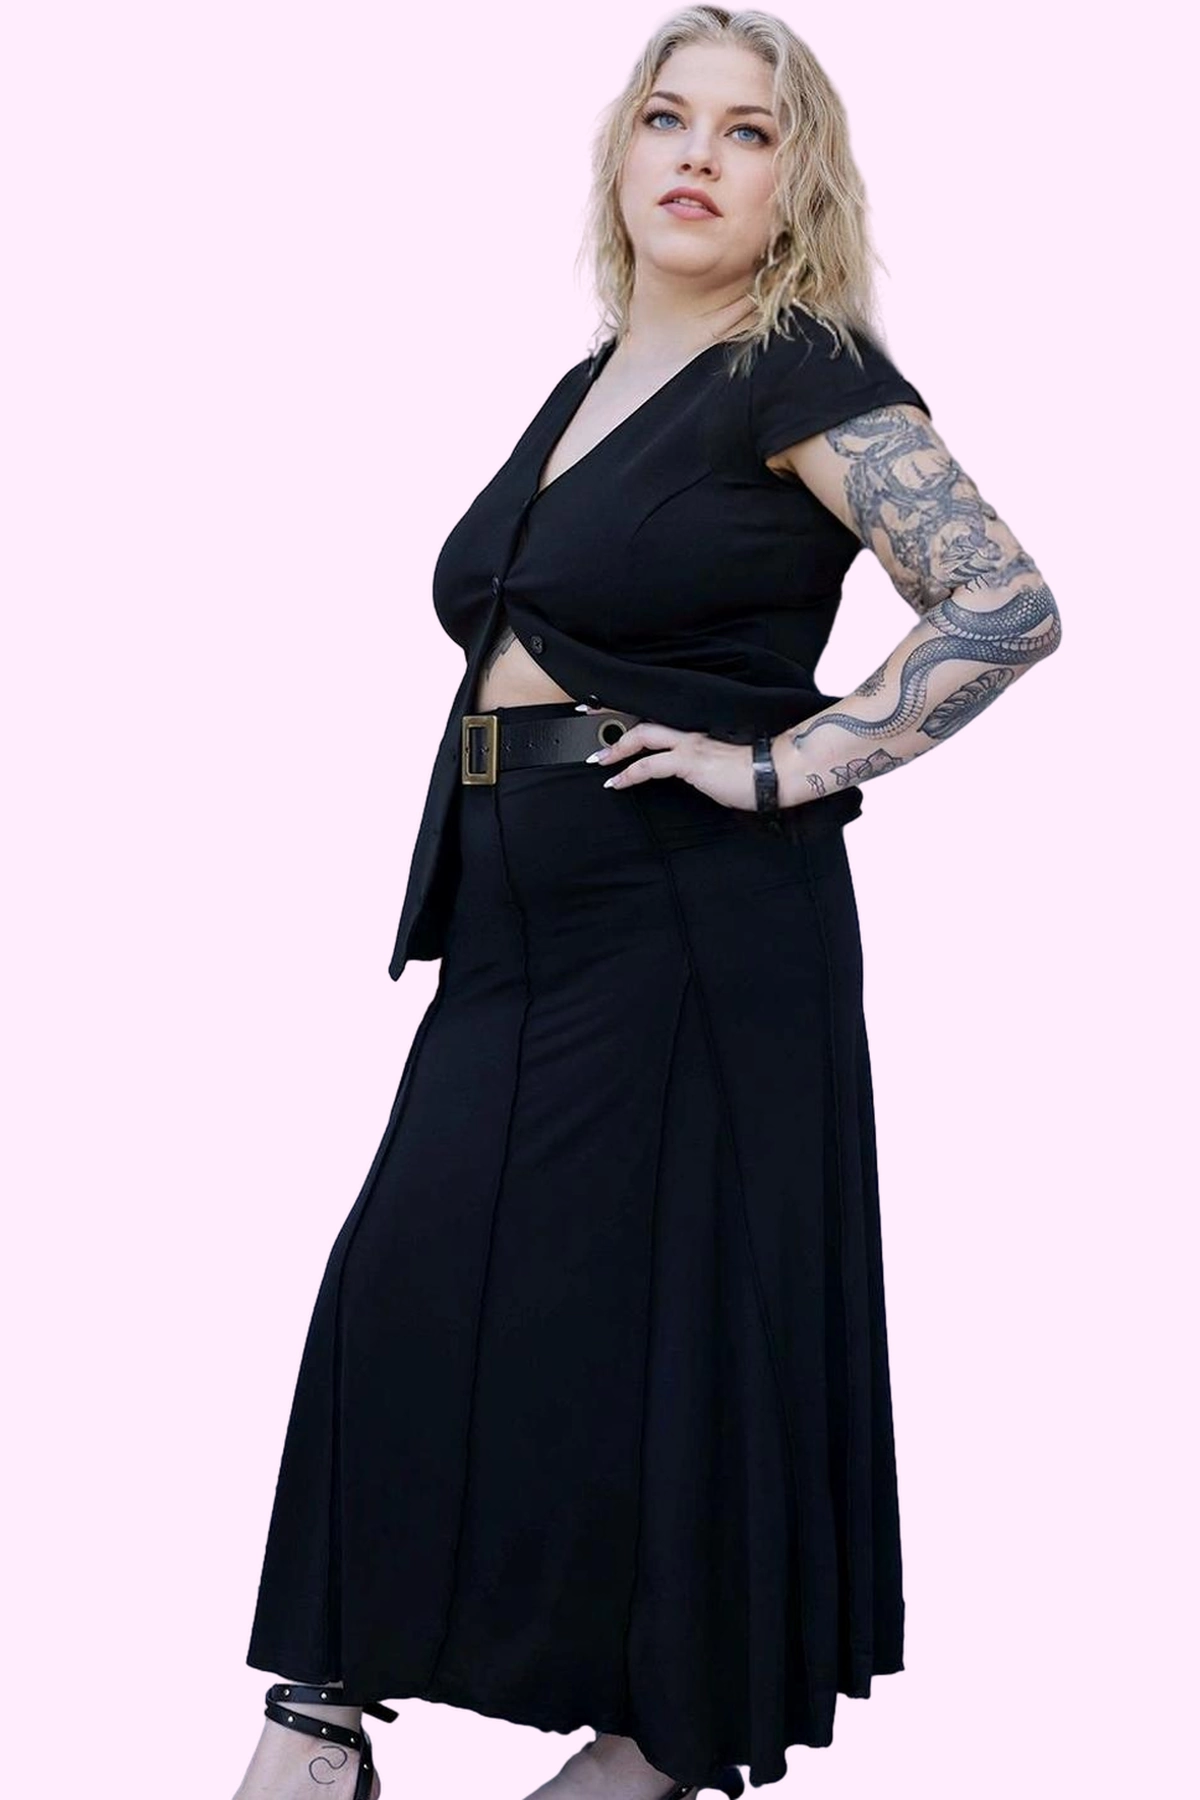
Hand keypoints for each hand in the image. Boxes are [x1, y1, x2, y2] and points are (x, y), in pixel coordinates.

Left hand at [576, 702, 759, 811]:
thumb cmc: (755, 775)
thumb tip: (690, 778)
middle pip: (644, 721)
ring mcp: (689, 745)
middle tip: (592, 729)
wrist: (775, 773)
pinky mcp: (690, 762)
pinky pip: (650, 765)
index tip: (610, 716)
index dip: (632, 718)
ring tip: (599, 760)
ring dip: (615, 749)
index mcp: (697, 735)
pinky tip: (616, 783)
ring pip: (642, 736)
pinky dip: (629, 773)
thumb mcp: (719, 770)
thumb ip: (700, 768)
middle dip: (615, 723)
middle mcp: (690, 734)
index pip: (659, 722)